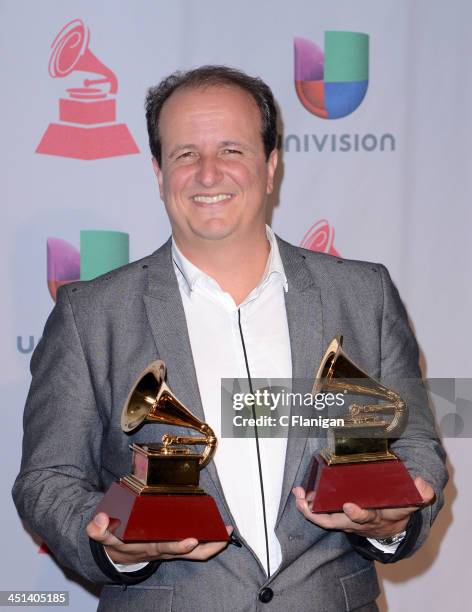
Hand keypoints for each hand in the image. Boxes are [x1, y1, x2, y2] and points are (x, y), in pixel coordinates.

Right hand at [86, 512, 232, 564]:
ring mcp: (170, 549)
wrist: (118, 553)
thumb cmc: (116, 539)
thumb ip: (98, 528)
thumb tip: (99, 520)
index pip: (162, 547)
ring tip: (226, 533)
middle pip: (183, 553)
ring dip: (212, 544)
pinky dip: (210, 542)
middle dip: (201, 547)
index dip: (176, 544)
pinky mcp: (176, 546)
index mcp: (145, 546)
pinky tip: (222, 531)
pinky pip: (196, 549)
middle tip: (215, 537)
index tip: (191, 539)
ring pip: (194, 552)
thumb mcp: (103, 534)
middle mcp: (161, 550)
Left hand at [292, 476, 433, 538]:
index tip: (349, 506)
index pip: (367, 517)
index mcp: (375, 517)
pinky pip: (319, 514)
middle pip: (335, 521)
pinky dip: (307, 506)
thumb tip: (423, 485)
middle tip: (306, 503)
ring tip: (297, 495)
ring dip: (307, 509)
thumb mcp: (411, 503)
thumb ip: (420, 494)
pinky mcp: (336, 517)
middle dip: (318, 514)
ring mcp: (344, 521)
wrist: (390, 529)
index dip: (358, 514)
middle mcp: (356, 522)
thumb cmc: (396, 511)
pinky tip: (298, 494)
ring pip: (323, 519)